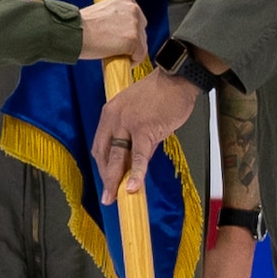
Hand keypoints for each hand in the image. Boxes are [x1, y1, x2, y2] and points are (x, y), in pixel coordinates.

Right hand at [78, 0, 147, 61]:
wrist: (74, 33)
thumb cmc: (82, 26)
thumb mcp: (103, 12)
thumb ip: (116, 17)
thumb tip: (122, 31)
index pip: (136, 17)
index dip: (128, 30)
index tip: (118, 37)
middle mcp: (133, 8)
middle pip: (141, 30)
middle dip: (132, 40)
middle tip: (116, 47)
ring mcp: (134, 23)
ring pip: (142, 43)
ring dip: (131, 51)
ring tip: (115, 54)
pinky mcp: (134, 39)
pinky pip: (140, 55)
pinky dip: (132, 61)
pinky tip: (119, 59)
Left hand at [91, 70, 198, 202]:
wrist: (176, 79)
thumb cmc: (160, 94)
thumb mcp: (138, 112)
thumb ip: (134, 136)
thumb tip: (135, 161)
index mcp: (110, 113)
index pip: (100, 145)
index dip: (102, 166)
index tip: (106, 179)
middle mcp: (114, 118)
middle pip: (103, 154)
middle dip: (105, 178)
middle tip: (108, 196)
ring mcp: (127, 124)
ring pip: (116, 158)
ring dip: (114, 181)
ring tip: (115, 197)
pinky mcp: (144, 129)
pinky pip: (138, 156)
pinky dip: (136, 174)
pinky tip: (133, 187)